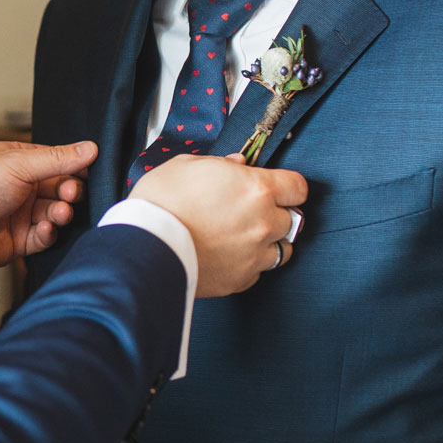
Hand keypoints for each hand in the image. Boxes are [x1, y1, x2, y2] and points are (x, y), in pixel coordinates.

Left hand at [0, 141, 96, 268]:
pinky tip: (44, 228)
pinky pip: (46, 236)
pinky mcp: (20, 239)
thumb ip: (58, 158)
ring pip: (56, 212)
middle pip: (60, 187)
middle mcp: (21, 186)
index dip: (74, 166)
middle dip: (70, 191)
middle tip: (69, 193)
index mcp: (18, 161)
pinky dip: (49, 233)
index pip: (57, 161)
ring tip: (58, 213)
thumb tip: (90, 148)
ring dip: (61, 212)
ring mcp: (21, 213)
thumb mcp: (18, 164)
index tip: (88, 171)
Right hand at [129, 154, 307, 296]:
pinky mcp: (241, 279)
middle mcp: (263, 222)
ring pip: (283, 250)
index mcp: (255, 189)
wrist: (144, 246)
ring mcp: (254, 254)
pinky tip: (230, 255)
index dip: (288, 187)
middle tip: (252, 212)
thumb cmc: (160, 202)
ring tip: (245, 237)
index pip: (298, 187)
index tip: (279, 189)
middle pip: (292, 219)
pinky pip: (259, 271)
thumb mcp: (186, 166)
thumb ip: (220, 163)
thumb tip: (237, 164)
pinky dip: (250, 264)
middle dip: (276, 214)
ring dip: (270, 242)